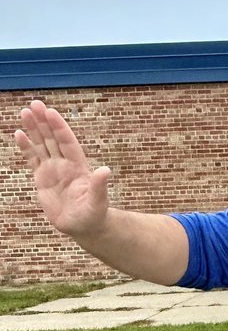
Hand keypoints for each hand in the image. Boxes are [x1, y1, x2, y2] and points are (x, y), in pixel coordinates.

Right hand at [14, 100, 111, 237]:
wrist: (83, 226)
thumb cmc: (93, 215)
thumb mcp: (98, 201)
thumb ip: (99, 186)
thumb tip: (105, 170)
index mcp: (78, 166)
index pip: (67, 142)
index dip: (59, 128)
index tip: (50, 112)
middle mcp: (64, 164)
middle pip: (52, 138)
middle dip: (44, 122)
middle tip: (34, 104)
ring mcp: (52, 170)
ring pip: (41, 145)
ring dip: (34, 129)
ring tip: (25, 112)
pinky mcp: (42, 178)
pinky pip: (32, 159)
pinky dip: (26, 147)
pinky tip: (18, 134)